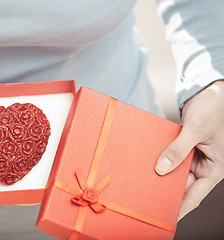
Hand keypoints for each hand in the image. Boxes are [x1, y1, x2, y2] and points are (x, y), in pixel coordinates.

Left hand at [155, 80, 223, 220]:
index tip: (166, 217)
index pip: (196, 195)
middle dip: (167, 191)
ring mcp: (194, 157)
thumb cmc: (212, 109)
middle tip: (147, 199)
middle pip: (184, 185)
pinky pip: (172, 158)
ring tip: (144, 184)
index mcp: (215, 168)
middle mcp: (204, 165)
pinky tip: (147, 165)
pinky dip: (162, 161)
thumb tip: (161, 169)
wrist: (209, 91)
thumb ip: (178, 150)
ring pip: (176, 172)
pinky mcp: (184, 147)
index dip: (181, 207)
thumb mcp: (195, 130)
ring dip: (162, 175)